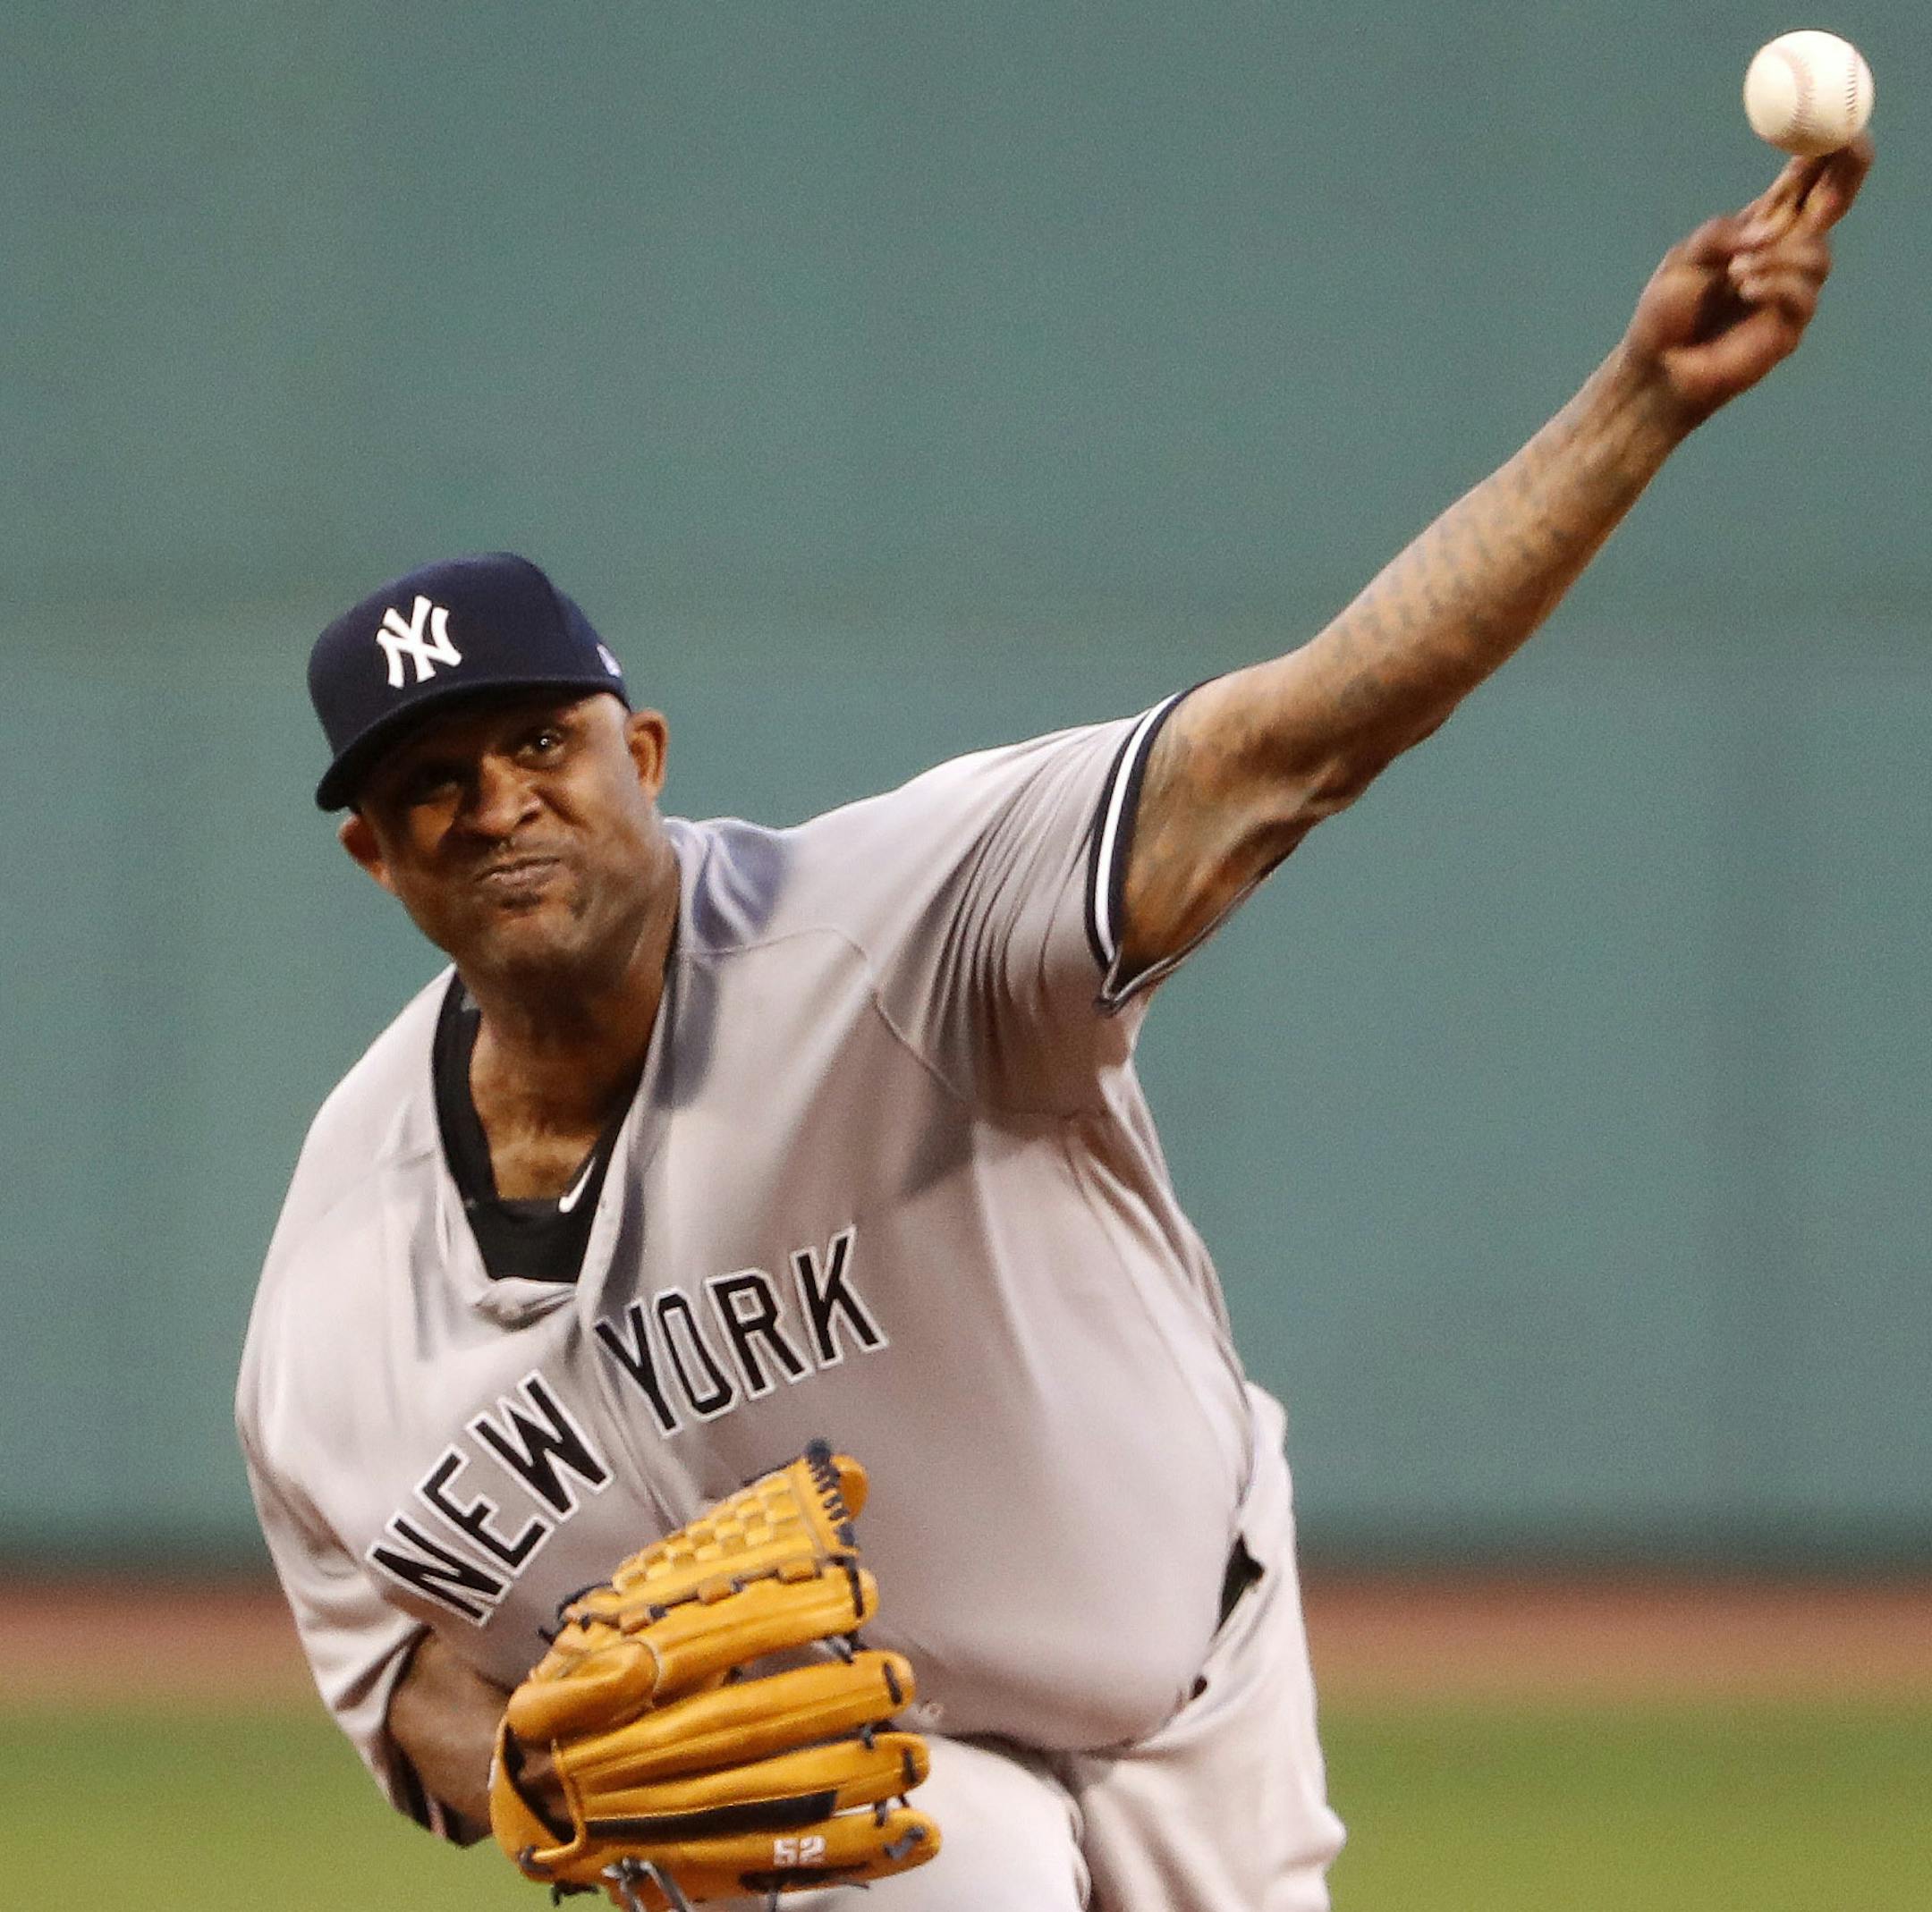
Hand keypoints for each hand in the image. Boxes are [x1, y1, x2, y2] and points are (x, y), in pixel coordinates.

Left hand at [1622, 136, 1870, 429]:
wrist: (1654, 371)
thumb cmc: (1664, 315)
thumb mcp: (1684, 259)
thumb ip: (1721, 234)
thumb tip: (1769, 230)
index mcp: (1758, 229)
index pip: (1801, 183)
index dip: (1821, 152)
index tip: (1833, 123)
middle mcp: (1783, 254)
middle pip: (1834, 203)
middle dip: (1847, 171)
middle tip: (1848, 143)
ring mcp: (1790, 290)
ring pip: (1818, 253)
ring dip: (1779, 255)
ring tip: (1735, 272)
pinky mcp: (1788, 326)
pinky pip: (1802, 293)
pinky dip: (1774, 283)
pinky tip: (1743, 289)